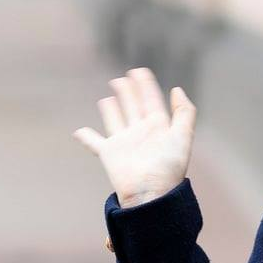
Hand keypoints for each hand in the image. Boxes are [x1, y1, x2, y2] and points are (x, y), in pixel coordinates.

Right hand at [73, 67, 196, 207]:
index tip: (139, 71)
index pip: (151, 100)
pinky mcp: (109, 154)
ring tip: (107, 99)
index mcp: (158, 126)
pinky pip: (95, 143)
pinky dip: (86, 137)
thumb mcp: (182, 136)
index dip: (146, 85)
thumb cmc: (169, 167)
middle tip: (122, 79)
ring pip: (115, 119)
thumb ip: (184, 112)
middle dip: (128, 92)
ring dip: (111, 108)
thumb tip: (176, 89)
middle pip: (132, 106)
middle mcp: (140, 132)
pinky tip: (79, 131)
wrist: (151, 192)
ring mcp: (124, 142)